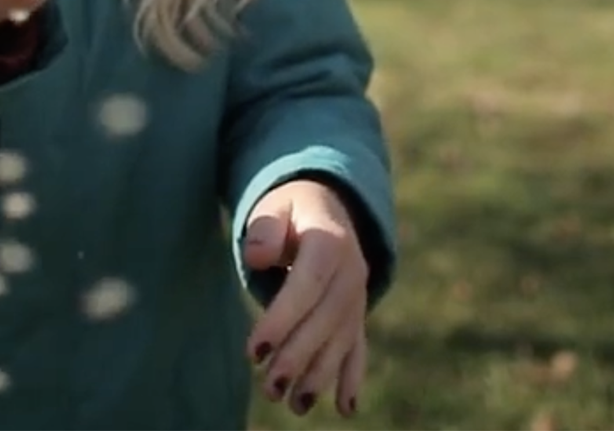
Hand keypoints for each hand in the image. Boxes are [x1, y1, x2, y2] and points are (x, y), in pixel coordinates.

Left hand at [242, 178, 369, 417]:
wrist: (327, 204)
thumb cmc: (291, 209)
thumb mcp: (275, 205)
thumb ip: (265, 228)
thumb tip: (256, 256)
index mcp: (330, 240)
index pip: (307, 286)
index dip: (282, 320)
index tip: (253, 352)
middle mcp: (351, 270)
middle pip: (326, 320)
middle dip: (298, 357)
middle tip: (269, 387)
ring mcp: (358, 295)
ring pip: (342, 340)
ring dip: (321, 375)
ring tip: (294, 405)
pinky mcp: (357, 313)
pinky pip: (359, 347)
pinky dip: (353, 377)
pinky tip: (346, 409)